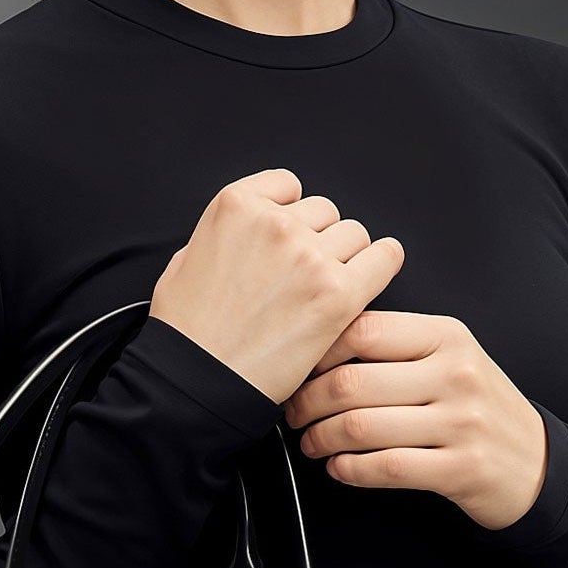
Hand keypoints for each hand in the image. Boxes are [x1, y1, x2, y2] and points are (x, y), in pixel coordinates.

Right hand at [149, 169, 404, 405]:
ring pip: (355, 234)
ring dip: (345, 257)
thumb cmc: (186, 333)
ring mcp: (309, 256)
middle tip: (303, 278)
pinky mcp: (337, 294)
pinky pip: (384, 258)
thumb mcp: (183, 262)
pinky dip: (383, 263)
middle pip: (325, 212)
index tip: (288, 240)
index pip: (289, 186)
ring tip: (324, 290)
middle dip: (318, 240)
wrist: (198, 381)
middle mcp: (275, 223)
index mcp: (235, 206)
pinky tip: (375, 273)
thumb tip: (244, 234)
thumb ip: (222, 236)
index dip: (291, 215)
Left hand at [282, 308, 550, 531]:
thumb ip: (396, 345)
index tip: (300, 370)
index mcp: (446, 336)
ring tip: (311, 442)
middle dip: (306, 403)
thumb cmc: (476, 406)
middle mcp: (455, 374)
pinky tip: (339, 467)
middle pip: (351, 382)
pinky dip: (349, 470)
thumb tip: (320, 344)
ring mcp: (461, 423)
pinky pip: (386, 468)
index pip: (362, 330)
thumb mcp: (450, 357)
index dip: (317, 352)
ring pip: (361, 427)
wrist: (535, 460)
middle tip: (294, 413)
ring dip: (320, 439)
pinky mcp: (460, 469)